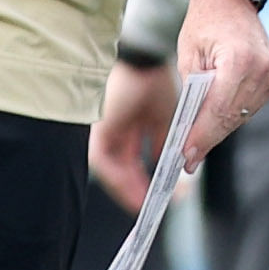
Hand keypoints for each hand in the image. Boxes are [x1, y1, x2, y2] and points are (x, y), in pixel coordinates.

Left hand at [88, 59, 178, 213]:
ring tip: (143, 204)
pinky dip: (120, 180)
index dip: (144, 178)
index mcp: (131, 123)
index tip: (156, 193)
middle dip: (136, 188)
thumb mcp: (166, 118)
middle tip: (149, 205)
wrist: (144, 64)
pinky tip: (134, 191)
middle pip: (123, 166)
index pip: (134, 158)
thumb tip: (169, 163)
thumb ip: (163, 142)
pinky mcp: (99, 132)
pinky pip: (105, 164)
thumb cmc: (156, 81)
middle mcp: (116, 129)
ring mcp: (105, 130)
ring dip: (128, 188)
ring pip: (113, 169)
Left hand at [175, 0, 268, 170]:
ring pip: (241, 116)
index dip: (201, 136)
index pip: (217, 110)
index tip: (186, 156)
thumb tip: (190, 129)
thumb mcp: (189, 56)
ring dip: (218, 131)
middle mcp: (261, 70)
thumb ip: (193, 92)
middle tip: (188, 161)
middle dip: (207, 140)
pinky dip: (230, 117)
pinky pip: (249, 107)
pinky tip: (212, 126)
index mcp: (239, 61)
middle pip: (231, 118)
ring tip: (196, 148)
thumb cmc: (205, 22)